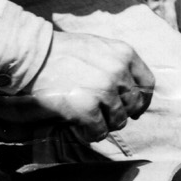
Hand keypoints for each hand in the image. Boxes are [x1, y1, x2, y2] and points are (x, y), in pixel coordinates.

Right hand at [25, 31, 155, 138]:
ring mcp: (104, 91)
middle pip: (134, 104)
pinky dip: (90, 133)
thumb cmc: (62, 51)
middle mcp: (118, 72)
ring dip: (105, 124)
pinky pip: (100, 131)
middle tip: (104, 115)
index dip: (142, 99)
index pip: (148, 83)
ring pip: (118, 120)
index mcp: (124, 54)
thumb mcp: (98, 47)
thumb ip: (117, 64)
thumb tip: (130, 89)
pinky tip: (79, 126)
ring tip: (88, 119)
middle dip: (121, 113)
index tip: (133, 109)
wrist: (32, 55)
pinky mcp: (87, 109)